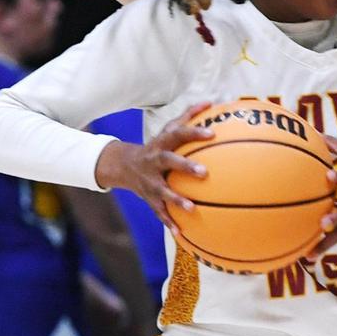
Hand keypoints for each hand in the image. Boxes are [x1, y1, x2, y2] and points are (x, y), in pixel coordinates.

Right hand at [94, 102, 213, 232]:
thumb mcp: (168, 130)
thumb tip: (211, 102)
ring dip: (176, 200)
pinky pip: (159, 212)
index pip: (178, 134)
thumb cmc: (157, 146)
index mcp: (161, 144)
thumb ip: (189, 116)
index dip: (194, 132)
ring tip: (192, 208)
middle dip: (185, 166)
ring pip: (163, 191)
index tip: (212, 132)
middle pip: (168, 161)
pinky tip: (181, 233)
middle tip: (205, 172)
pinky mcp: (149, 198)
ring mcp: (150, 181)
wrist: (124, 166)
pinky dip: (169, 222)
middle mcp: (154, 161)